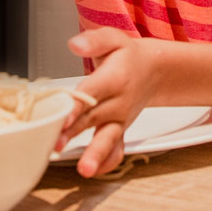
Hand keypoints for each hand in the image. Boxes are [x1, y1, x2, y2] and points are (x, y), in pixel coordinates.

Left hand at [60, 28, 163, 177]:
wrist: (154, 70)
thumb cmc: (128, 56)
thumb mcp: (113, 39)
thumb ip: (94, 41)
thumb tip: (74, 44)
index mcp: (113, 79)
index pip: (91, 94)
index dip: (76, 105)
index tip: (63, 116)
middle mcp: (118, 103)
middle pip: (93, 119)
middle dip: (74, 133)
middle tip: (57, 145)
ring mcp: (120, 120)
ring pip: (107, 140)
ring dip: (95, 155)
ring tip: (85, 170)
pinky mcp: (120, 131)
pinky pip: (117, 151)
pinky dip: (108, 162)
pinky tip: (93, 171)